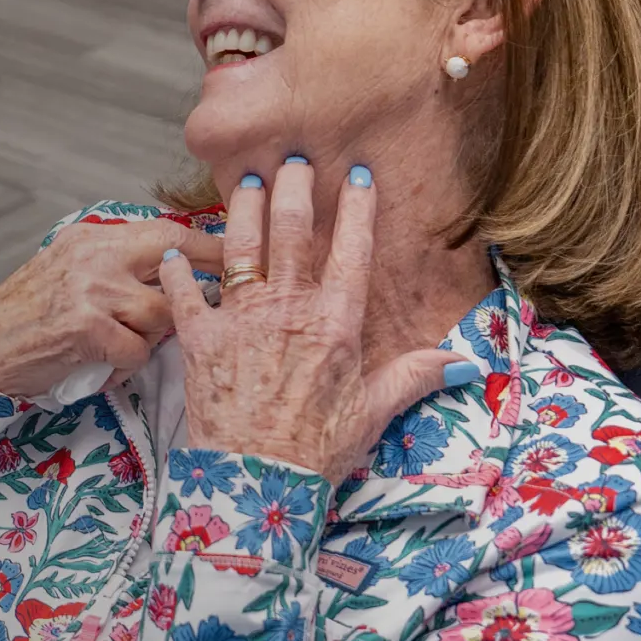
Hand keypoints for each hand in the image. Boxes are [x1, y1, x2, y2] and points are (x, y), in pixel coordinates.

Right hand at [0, 216, 222, 397]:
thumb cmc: (23, 319)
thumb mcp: (66, 271)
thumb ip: (114, 265)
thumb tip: (173, 268)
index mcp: (92, 238)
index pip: (165, 230)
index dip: (208, 244)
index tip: (243, 251)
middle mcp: (93, 255)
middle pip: (175, 258)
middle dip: (210, 280)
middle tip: (233, 299)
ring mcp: (89, 289)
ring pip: (163, 313)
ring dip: (154, 338)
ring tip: (128, 345)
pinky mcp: (85, 327)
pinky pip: (137, 351)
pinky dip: (127, 366)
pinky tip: (105, 366)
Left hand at [166, 158, 477, 478]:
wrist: (258, 482)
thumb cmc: (317, 449)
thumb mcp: (374, 412)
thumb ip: (415, 376)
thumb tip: (466, 363)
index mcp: (336, 323)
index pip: (352, 251)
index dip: (357, 209)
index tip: (357, 174)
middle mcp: (288, 310)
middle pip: (292, 233)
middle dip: (292, 189)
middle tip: (290, 158)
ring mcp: (241, 320)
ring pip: (241, 247)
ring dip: (243, 208)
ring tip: (245, 179)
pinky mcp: (200, 339)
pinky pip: (185, 292)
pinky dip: (179, 268)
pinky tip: (174, 249)